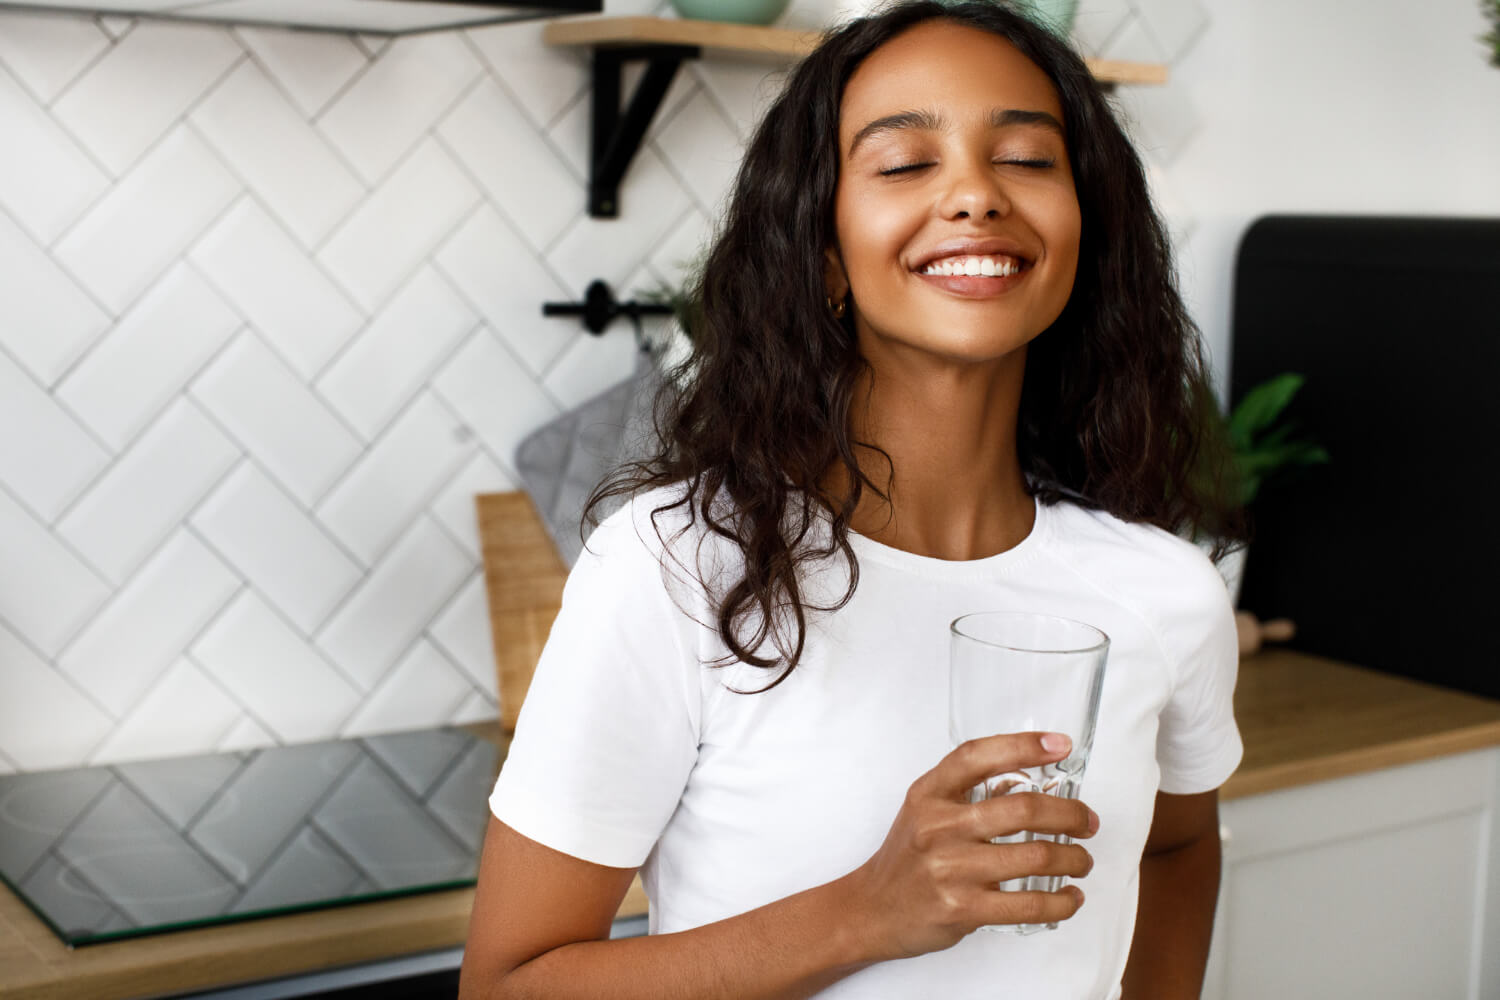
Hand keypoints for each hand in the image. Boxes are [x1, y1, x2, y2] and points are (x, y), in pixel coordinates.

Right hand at [843, 732, 1097, 960]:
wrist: (872, 909)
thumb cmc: (907, 857)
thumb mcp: (924, 810)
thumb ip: (966, 792)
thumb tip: (1029, 778)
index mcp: (929, 794)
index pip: (977, 756)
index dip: (1023, 746)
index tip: (1060, 746)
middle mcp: (938, 826)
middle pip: (1022, 809)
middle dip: (1069, 814)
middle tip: (1087, 822)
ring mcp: (950, 869)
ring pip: (1034, 857)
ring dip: (1073, 859)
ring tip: (1082, 861)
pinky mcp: (962, 909)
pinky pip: (1027, 904)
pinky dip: (1060, 901)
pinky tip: (1070, 898)